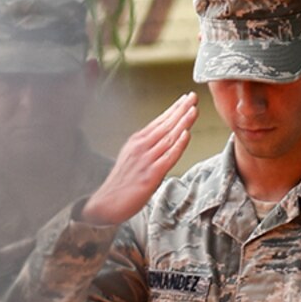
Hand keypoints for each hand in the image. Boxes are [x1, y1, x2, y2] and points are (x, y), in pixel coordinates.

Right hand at [79, 93, 197, 227]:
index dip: (173, 109)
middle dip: (181, 110)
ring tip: (194, 109)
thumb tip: (162, 141)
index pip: (159, 122)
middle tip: (193, 97)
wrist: (106, 204)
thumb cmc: (120, 184)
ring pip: (169, 137)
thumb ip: (146, 148)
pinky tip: (187, 134)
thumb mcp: (131, 158)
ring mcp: (146, 160)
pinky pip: (168, 157)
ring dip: (183, 122)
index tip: (185, 98)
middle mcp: (141, 147)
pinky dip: (178, 145)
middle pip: (165, 125)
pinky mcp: (151, 175)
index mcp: (136, 142)